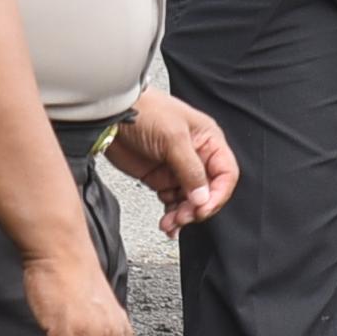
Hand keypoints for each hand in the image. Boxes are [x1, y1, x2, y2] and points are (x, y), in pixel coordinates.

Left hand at [105, 91, 239, 233]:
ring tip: (170, 223)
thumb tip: (203, 198)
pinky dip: (171, 214)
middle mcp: (197, 156)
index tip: (203, 208)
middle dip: (197, 208)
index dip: (218, 194)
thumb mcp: (172, 138)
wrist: (111, 114)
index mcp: (209, 141)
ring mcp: (178, 169)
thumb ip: (190, 170)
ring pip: (191, 200)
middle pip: (209, 192)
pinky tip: (167, 223)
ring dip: (183, 215)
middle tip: (183, 217)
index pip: (226, 174)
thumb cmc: (145, 112)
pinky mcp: (161, 178)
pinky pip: (173, 202)